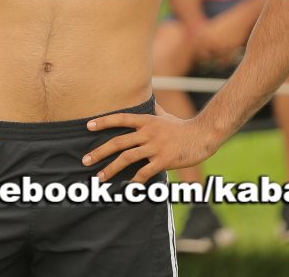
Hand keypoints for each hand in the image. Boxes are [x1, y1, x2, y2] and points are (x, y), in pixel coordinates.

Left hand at [82, 105, 218, 183]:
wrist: (203, 136)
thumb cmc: (183, 127)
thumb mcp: (165, 116)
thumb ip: (154, 110)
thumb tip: (148, 99)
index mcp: (146, 121)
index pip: (120, 119)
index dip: (103, 122)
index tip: (88, 126)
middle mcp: (148, 133)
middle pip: (118, 142)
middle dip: (99, 152)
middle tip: (85, 160)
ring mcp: (155, 147)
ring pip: (127, 158)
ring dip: (111, 169)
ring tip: (100, 177)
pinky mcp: (164, 160)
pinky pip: (145, 172)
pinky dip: (134, 181)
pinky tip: (126, 188)